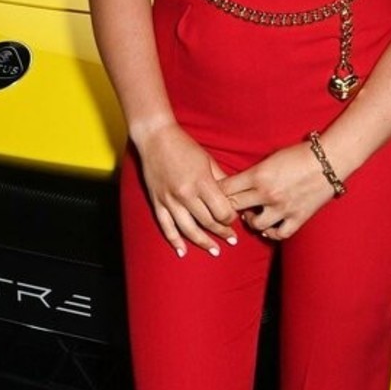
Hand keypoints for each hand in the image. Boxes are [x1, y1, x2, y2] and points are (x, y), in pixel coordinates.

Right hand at [134, 121, 239, 256]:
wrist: (155, 137)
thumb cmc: (185, 146)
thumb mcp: (208, 161)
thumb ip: (221, 181)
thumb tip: (234, 200)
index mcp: (201, 182)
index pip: (222, 211)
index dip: (230, 218)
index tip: (234, 219)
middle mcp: (185, 193)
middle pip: (208, 222)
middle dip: (222, 232)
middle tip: (232, 239)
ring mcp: (169, 199)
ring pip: (189, 229)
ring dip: (204, 242)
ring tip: (215, 251)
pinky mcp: (157, 201)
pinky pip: (166, 226)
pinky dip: (174, 241)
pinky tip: (183, 252)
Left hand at [221, 141, 340, 241]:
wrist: (329, 160)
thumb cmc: (299, 154)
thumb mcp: (270, 158)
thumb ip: (252, 173)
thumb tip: (235, 185)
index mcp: (258, 175)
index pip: (225, 189)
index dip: (217, 192)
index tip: (216, 194)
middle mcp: (267, 193)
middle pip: (234, 207)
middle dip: (229, 207)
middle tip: (230, 206)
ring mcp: (283, 208)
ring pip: (255, 224)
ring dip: (250, 221)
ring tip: (252, 214)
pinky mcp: (298, 217)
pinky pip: (279, 233)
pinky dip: (271, 232)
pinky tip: (270, 226)